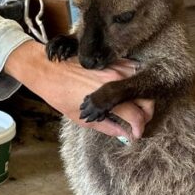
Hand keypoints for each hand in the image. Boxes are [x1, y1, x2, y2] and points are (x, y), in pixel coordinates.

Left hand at [4, 39, 153, 138]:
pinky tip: (124, 92)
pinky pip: (133, 72)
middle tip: (137, 121)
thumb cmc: (60, 94)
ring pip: (140, 85)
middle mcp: (116, 81)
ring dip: (141, 98)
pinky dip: (132, 84)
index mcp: (107, 99)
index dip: (139, 128)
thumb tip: (123, 134)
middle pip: (145, 99)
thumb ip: (106, 126)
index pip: (136, 116)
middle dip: (145, 113)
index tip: (135, 134)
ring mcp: (117, 68)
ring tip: (132, 107)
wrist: (48, 69)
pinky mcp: (114, 60)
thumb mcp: (82, 119)